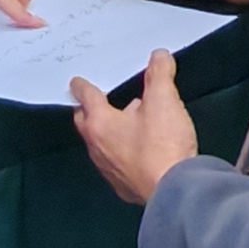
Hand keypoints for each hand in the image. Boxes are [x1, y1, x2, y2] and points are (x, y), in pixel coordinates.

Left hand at [68, 48, 200, 204]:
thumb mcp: (164, 101)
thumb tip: (158, 56)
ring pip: (100, 145)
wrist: (173, 191)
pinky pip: (115, 163)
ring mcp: (109, 170)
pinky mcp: (123, 186)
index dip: (82, 87)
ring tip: (122, 121)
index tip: (75, 82)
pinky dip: (120, 152)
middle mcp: (98, 147)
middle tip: (94, 101)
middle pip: (86, 123)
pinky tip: (135, 150)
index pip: (87, 98)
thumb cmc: (162, 144)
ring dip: (107, 132)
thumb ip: (160, 75)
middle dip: (88, 111)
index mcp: (100, 124)